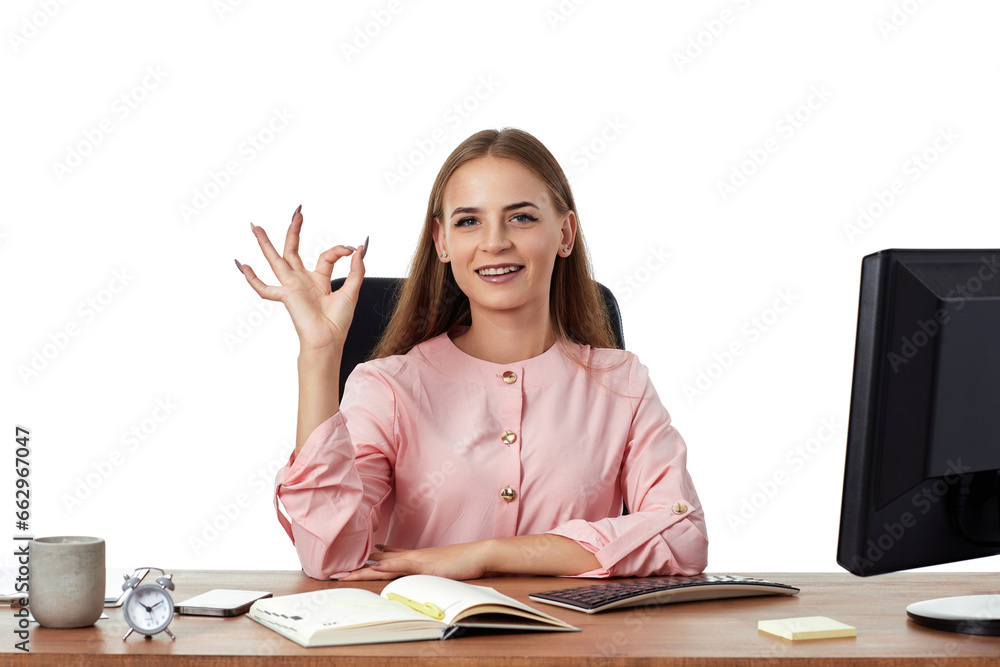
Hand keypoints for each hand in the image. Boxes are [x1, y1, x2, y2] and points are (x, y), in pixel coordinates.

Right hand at [237, 205, 365, 352]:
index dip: (338, 250)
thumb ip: (356, 269)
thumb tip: (359, 248)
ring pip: (275, 260)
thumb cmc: (339, 322)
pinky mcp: (286, 295)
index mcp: (318, 280)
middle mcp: (302, 281)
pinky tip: (241, 265)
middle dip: (293, 230)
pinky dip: (252, 278)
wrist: (329, 339)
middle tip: (297, 212)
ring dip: (265, 243)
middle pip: (293, 250)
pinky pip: (264, 288)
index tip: (351, 249)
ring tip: (255, 227)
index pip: (326, 256)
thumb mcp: (352, 291)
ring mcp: (291, 287)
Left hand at [337, 542, 490, 581]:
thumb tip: (421, 573)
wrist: (479, 554)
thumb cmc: (464, 561)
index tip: (356, 561)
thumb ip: (429, 569)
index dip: (372, 560)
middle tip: (338, 571)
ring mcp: (417, 559)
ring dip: (364, 569)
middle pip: (380, 561)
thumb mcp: (441, 567)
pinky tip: (374, 567)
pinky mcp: (424, 564)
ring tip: (345, 572)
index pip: (388, 557)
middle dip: (360, 567)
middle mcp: (412, 555)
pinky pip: (401, 565)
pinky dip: (386, 567)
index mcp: (416, 556)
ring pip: (384, 563)